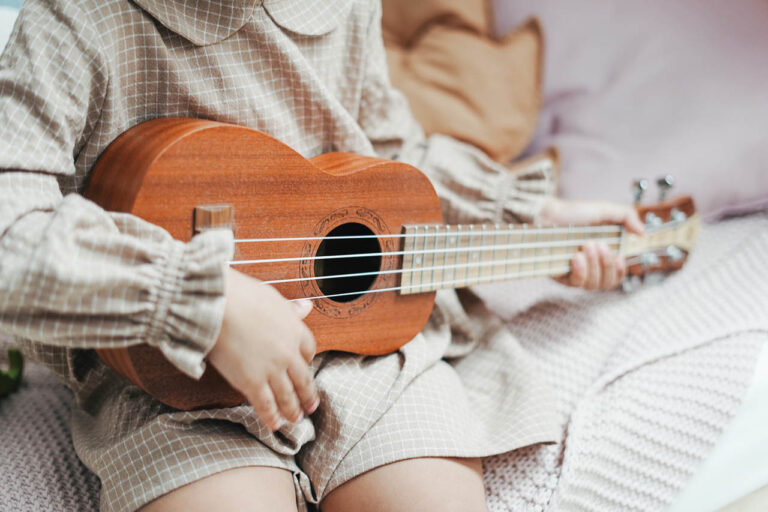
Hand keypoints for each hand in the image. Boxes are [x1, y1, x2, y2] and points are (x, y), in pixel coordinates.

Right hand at [208, 268, 318, 430]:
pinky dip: (271, 416)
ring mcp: (272, 369)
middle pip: (303, 378)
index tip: (306, 367)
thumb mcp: (272, 297)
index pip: (309, 349)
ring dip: (293, 410)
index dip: (308, 361)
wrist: (217, 305)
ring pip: (288, 395)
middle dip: (308, 395)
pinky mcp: (252, 382)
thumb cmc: (240, 295)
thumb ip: (290, 308)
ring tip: (296, 420)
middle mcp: (288, 352)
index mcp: (294, 329)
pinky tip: (275, 425)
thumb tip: (307, 306)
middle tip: (312, 406)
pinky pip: (266, 404)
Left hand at [538, 197, 644, 290]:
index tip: (619, 257)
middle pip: (608, 283)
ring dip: (594, 265)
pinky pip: (576, 283)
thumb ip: (626, 216)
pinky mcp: (561, 276)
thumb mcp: (604, 210)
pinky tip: (576, 257)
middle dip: (607, 264)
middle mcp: (591, 268)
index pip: (617, 275)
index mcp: (603, 256)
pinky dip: (580, 271)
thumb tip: (642, 232)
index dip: (620, 271)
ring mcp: (576, 273)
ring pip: (594, 285)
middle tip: (599, 245)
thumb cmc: (573, 213)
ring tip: (586, 245)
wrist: (547, 214)